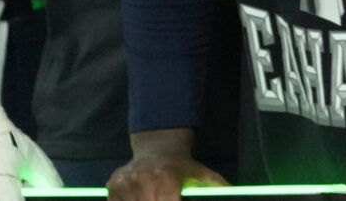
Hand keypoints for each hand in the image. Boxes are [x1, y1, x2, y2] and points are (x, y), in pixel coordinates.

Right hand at [103, 129, 225, 200]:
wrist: (157, 149)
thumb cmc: (181, 166)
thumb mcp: (201, 173)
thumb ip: (215, 185)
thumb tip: (233, 191)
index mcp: (166, 176)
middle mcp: (143, 179)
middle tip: (166, 198)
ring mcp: (125, 184)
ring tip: (156, 197)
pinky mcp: (112, 187)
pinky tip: (141, 199)